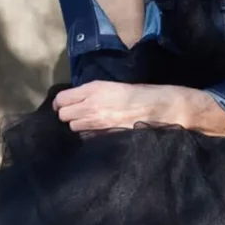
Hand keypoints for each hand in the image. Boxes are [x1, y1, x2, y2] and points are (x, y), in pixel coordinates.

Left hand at [53, 83, 224, 136]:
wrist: (163, 108)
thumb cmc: (142, 93)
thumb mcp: (115, 87)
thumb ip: (94, 93)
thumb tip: (76, 101)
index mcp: (93, 89)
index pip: (61, 100)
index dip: (62, 103)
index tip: (67, 105)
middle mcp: (91, 106)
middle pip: (64, 116)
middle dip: (69, 115)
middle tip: (80, 114)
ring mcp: (98, 123)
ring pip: (73, 128)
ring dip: (79, 125)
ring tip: (92, 123)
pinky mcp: (106, 136)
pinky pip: (88, 137)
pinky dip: (90, 135)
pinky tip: (100, 131)